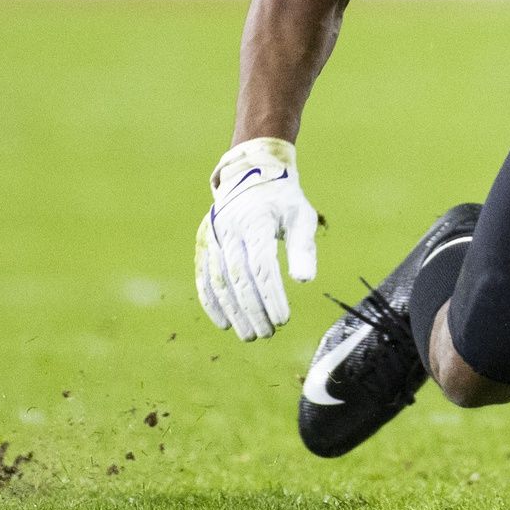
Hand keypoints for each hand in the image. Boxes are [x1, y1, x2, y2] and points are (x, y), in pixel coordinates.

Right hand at [194, 137, 319, 340]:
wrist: (250, 174)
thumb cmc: (283, 201)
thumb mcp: (301, 216)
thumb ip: (303, 248)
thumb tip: (305, 281)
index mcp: (257, 221)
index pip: (262, 264)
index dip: (271, 294)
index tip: (284, 318)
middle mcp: (230, 229)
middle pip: (239, 277)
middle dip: (253, 310)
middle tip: (269, 333)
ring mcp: (213, 237)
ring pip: (219, 281)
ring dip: (234, 312)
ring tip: (251, 334)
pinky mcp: (204, 244)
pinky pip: (204, 277)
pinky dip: (212, 302)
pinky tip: (224, 323)